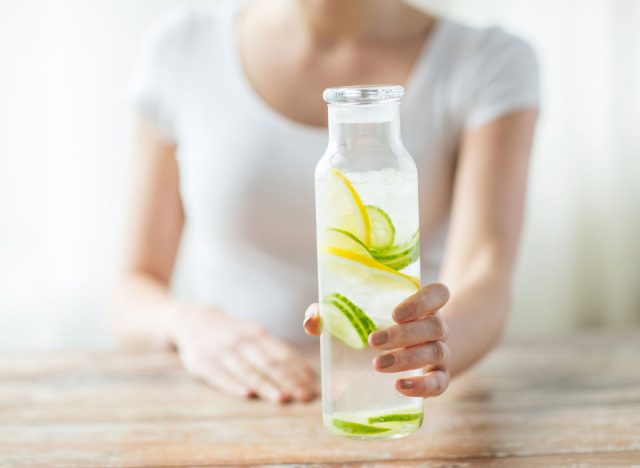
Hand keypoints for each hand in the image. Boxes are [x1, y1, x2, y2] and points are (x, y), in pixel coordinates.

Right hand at [174, 305, 317, 403]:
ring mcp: (221, 352)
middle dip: (288, 381)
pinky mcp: (202, 363)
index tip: (313, 387)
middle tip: (304, 397)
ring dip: (266, 386)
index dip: (299, 371)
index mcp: (257, 334)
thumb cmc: (232, 333)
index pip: (282, 354)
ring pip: (247, 371)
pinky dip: (233, 385)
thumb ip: (277, 352)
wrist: (191, 320)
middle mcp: (241, 342)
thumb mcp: (253, 333)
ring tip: (282, 399)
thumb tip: (307, 373)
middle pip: (268, 364)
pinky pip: (220, 376)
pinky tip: (246, 394)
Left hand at [304, 283, 450, 397]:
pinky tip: (400, 386)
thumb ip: (332, 313)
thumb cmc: (378, 326)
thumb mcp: (359, 316)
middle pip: (434, 326)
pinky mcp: (438, 377)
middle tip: (373, 341)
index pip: (439, 294)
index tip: (396, 313)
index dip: (423, 301)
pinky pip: (440, 383)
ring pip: (436, 352)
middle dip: (403, 335)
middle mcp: (436, 326)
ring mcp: (441, 353)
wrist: (411, 353)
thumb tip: (311, 322)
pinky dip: (423, 386)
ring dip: (408, 359)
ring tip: (378, 364)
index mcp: (422, 305)